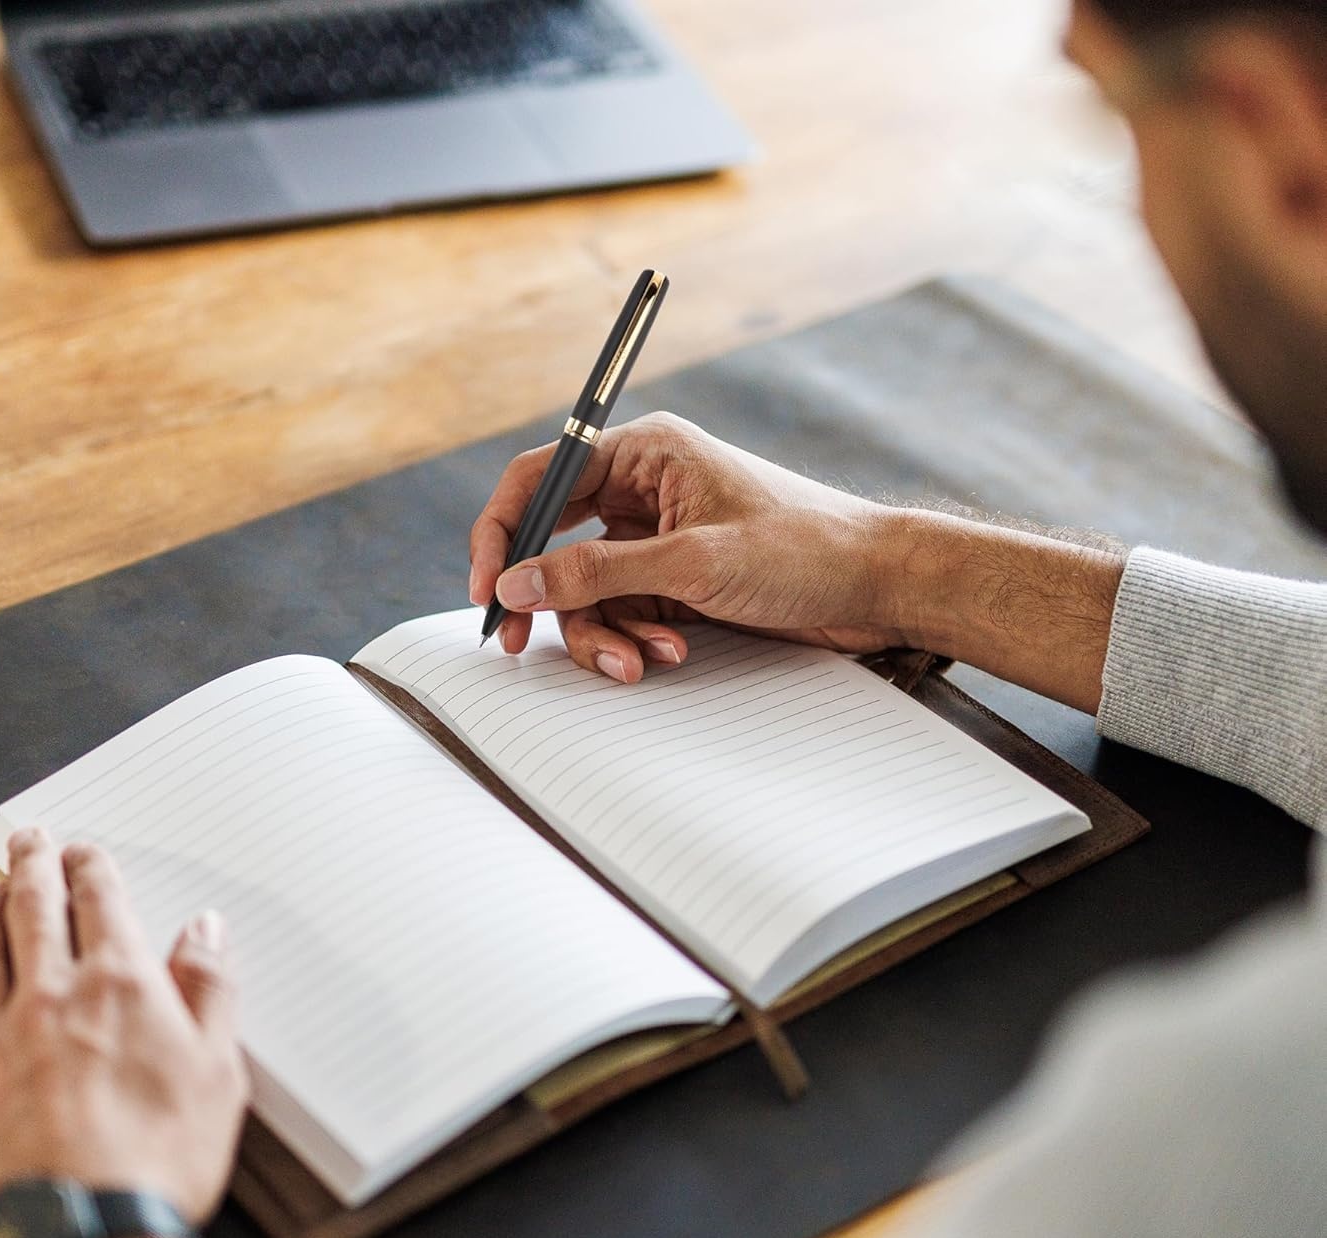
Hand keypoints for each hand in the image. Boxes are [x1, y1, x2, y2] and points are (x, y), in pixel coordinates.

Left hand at [0, 828, 247, 1237]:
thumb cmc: (160, 1163)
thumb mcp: (219, 1071)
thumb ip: (210, 990)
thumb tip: (205, 929)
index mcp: (119, 989)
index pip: (102, 904)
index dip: (92, 869)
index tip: (86, 852)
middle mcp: (48, 1000)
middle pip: (35, 914)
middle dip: (33, 869)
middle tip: (28, 841)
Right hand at [469, 412, 917, 682]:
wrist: (876, 587)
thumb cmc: (802, 549)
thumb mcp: (691, 563)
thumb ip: (596, 573)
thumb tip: (516, 582)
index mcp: (644, 452)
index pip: (540, 478)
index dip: (501, 531)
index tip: (486, 585)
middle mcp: (641, 489)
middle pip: (554, 541)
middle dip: (543, 595)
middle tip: (514, 640)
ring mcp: (656, 539)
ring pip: (586, 589)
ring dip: (601, 632)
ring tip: (640, 660)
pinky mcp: (674, 581)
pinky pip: (623, 612)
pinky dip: (634, 639)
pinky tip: (669, 652)